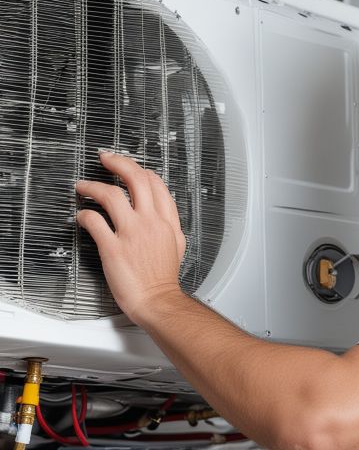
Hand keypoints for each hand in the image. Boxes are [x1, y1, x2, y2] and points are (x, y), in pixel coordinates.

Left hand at [75, 151, 186, 324]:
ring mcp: (131, 233)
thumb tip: (162, 212)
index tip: (128, 167)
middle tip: (105, 158)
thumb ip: (169, 223)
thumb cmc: (164, 277)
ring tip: (83, 185)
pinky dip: (84, 214)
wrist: (157, 300)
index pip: (155, 184)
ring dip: (94, 186)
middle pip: (135, 179)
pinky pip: (94, 221)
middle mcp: (150, 222)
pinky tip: (80, 215)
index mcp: (166, 221)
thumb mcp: (177, 244)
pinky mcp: (113, 247)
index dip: (140, 170)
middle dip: (118, 163)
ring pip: (112, 195)